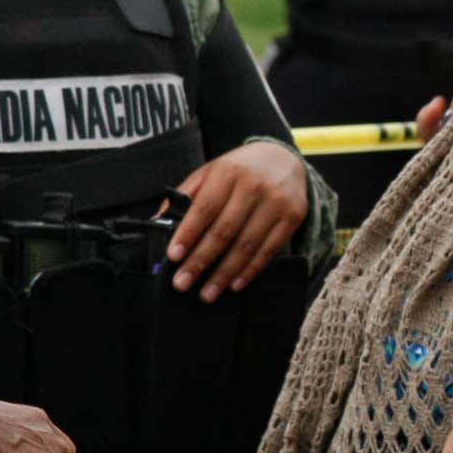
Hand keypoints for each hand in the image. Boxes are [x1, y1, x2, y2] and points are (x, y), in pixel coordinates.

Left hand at [168, 142, 307, 299]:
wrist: (283, 159)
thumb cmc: (239, 170)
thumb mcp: (210, 171)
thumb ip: (186, 194)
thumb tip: (160, 223)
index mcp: (228, 172)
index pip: (205, 207)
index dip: (188, 234)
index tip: (174, 257)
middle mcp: (254, 186)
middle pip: (224, 230)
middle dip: (201, 260)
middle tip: (182, 283)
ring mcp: (276, 202)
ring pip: (247, 245)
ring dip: (225, 273)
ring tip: (207, 293)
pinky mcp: (293, 217)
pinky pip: (269, 250)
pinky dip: (251, 270)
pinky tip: (235, 284)